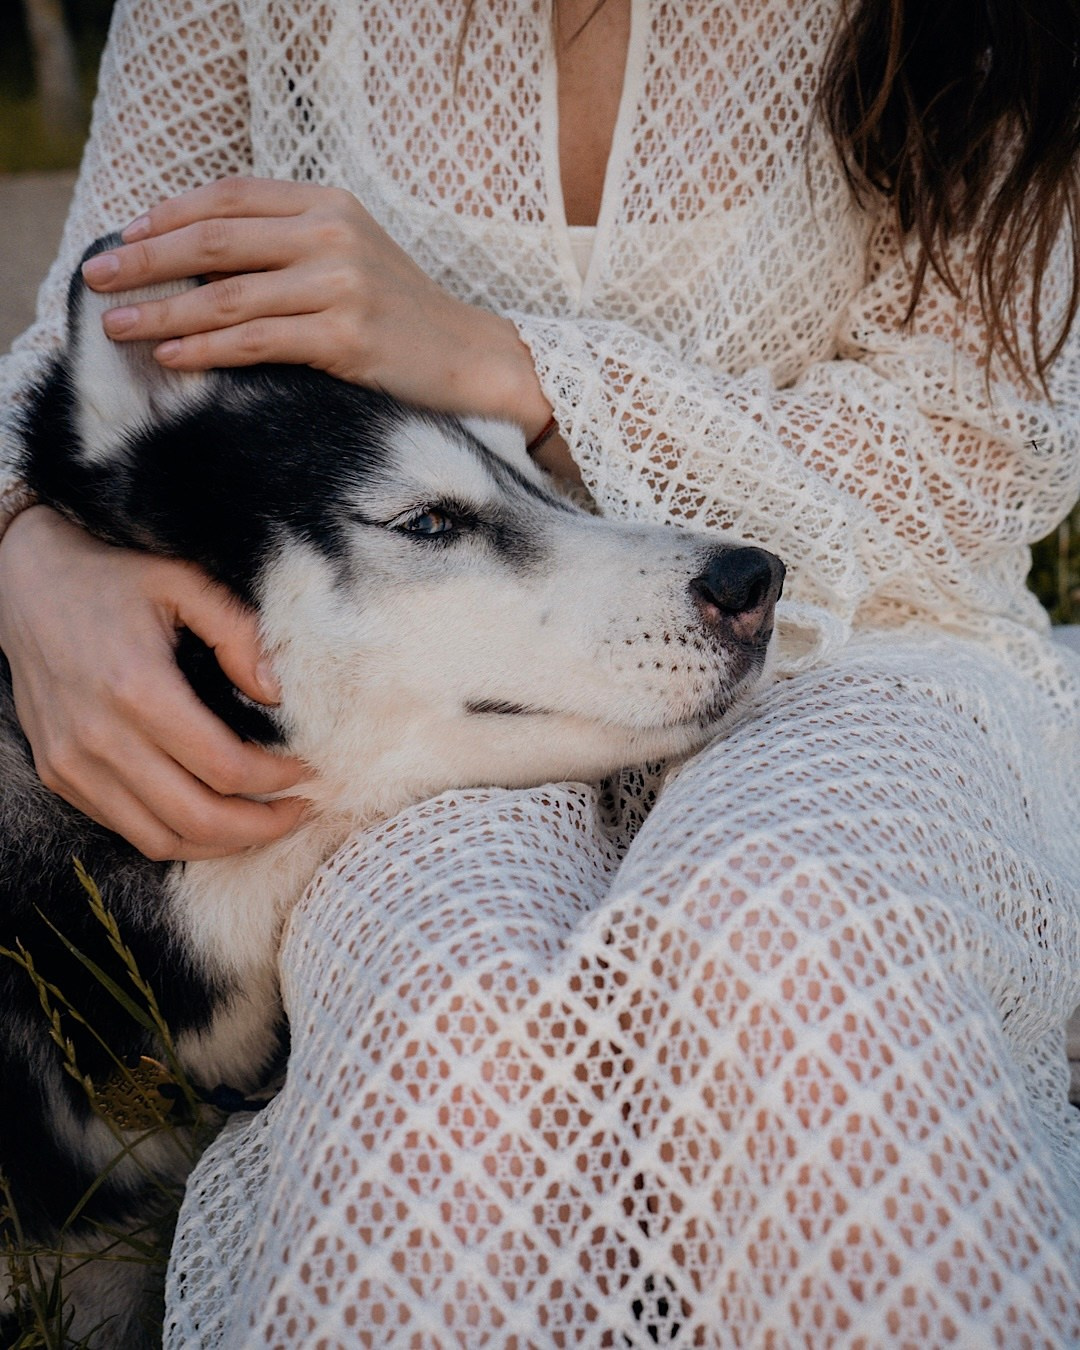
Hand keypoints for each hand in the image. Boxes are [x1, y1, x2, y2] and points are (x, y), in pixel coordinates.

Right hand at [0, 507, 305, 860]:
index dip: (278, 780)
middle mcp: (100, 738)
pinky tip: (213, 815)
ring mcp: (72, 764)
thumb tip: (275, 693)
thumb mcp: (183, 581)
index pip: (225, 767)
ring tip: (264, 823)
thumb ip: (238, 631)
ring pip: (161, 839)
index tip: (309, 771)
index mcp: (138, 690)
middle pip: (198, 819)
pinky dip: (177, 834)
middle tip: (300, 812)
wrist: (22, 583)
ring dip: (221, 843)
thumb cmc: (112, 578)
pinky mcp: (58, 775)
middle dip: (261, 826)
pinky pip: (127, 829)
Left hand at [80, 176, 553, 432]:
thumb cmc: (402, 314)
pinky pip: (254, 341)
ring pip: (226, 294)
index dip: (170, 213)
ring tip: (117, 326)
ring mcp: (339, 287)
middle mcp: (331, 236)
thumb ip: (290, 242)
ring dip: (161, 310)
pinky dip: (205, 347)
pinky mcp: (344, 339)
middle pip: (215, 239)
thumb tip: (205, 253)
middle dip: (146, 258)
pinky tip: (171, 353)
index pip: (231, 196)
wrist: (471, 357)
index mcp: (328, 205)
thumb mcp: (351, 256)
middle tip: (99, 277)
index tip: (127, 234)